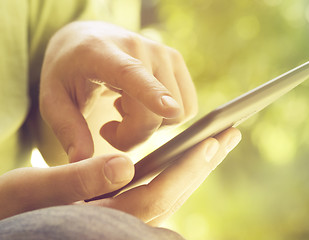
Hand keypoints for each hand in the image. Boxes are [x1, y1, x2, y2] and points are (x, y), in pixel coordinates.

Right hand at [0, 128, 240, 224]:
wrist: (9, 216)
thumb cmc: (13, 205)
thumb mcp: (34, 187)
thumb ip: (78, 180)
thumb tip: (125, 166)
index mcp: (104, 220)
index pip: (155, 194)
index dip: (184, 168)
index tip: (210, 142)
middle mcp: (121, 223)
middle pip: (172, 193)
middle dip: (202, 164)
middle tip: (229, 134)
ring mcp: (124, 216)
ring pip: (170, 189)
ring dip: (195, 164)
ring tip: (218, 139)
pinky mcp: (122, 207)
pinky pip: (158, 186)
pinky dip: (177, 167)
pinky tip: (189, 152)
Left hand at [39, 21, 196, 161]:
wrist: (88, 39)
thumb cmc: (68, 70)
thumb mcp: (53, 99)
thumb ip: (68, 129)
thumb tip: (82, 162)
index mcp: (101, 54)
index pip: (131, 74)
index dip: (152, 93)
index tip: (169, 110)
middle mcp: (139, 47)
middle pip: (157, 113)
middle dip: (135, 134)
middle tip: (110, 128)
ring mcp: (163, 53)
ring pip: (177, 113)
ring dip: (152, 126)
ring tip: (125, 111)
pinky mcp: (176, 60)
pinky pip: (187, 106)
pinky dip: (167, 117)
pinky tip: (142, 105)